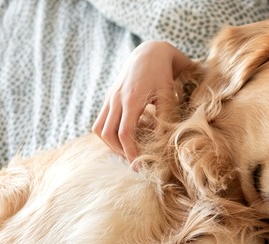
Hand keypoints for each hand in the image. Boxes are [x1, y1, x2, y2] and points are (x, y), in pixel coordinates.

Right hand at [93, 41, 191, 162]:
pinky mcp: (108, 97)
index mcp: (132, 100)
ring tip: (126, 151)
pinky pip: (101, 120)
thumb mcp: (168, 96)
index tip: (139, 165)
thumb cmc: (163, 75)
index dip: (130, 152)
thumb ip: (164, 119)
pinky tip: (124, 136)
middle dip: (119, 151)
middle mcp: (116, 99)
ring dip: (110, 143)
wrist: (149, 52)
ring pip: (99, 128)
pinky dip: (108, 132)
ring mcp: (109, 97)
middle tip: (133, 162)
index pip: (124, 134)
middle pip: (108, 134)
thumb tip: (161, 144)